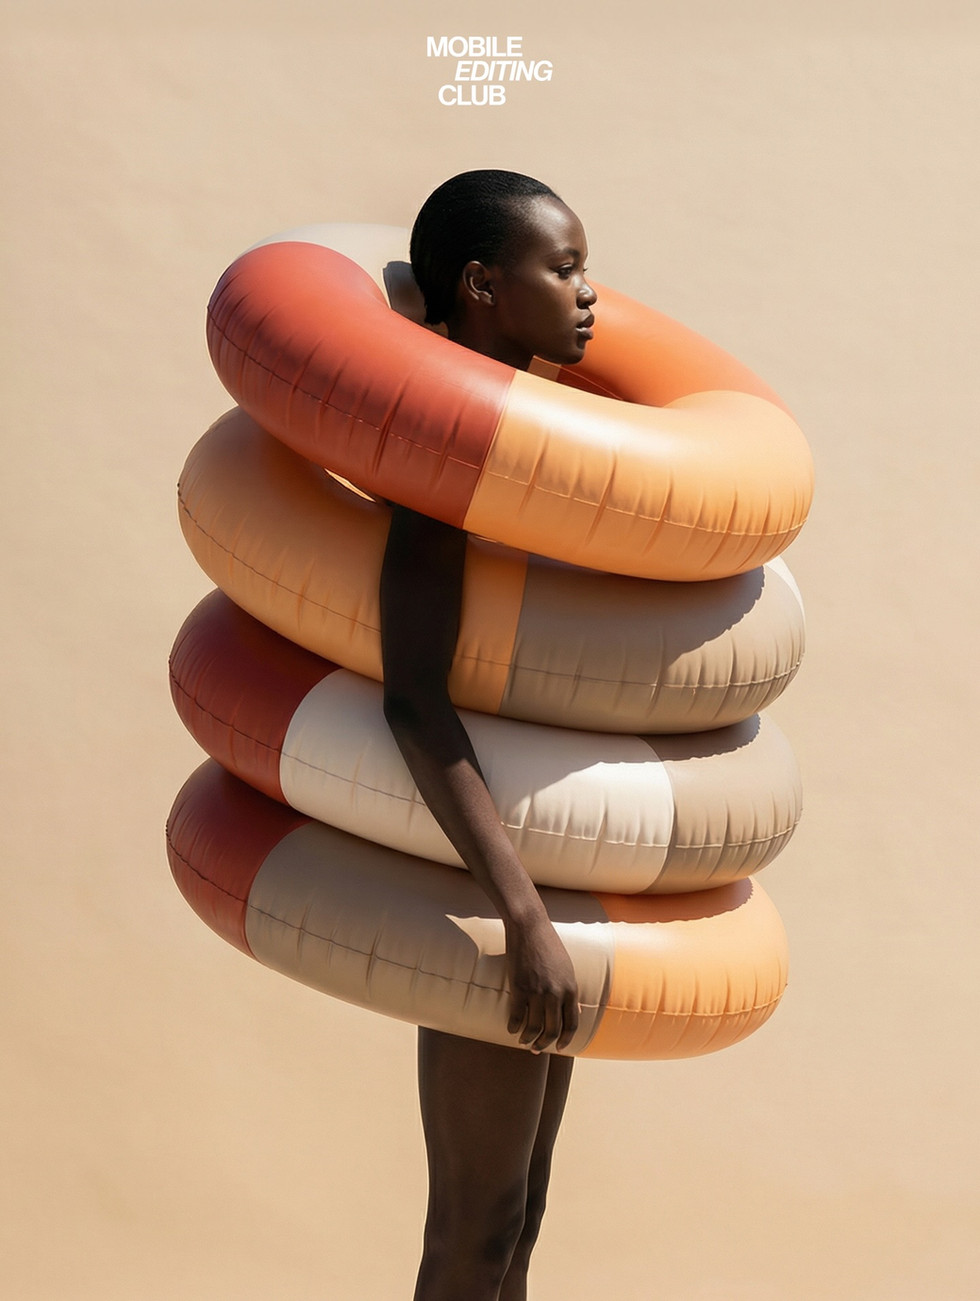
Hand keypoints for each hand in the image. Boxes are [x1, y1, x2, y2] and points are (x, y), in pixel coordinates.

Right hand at [505, 915, 579, 1053]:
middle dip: (545, 1043)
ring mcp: (537, 991)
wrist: (530, 927)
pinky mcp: (519, 987)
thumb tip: (578, 1011)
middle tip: (537, 1048)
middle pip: (553, 1029)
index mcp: (571, 988)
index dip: (566, 1039)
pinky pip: (517, 1015)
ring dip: (529, 1039)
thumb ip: (570, 991)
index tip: (560, 1048)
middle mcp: (556, 993)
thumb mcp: (567, 968)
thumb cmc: (549, 945)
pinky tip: (512, 1029)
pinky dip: (514, 1026)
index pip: (572, 1023)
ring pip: (534, 1027)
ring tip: (524, 1041)